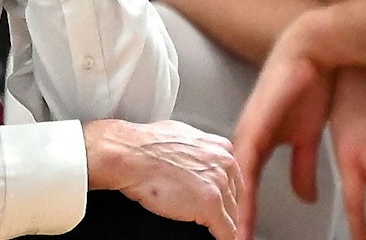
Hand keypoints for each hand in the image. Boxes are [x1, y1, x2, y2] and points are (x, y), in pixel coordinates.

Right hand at [85, 118, 242, 239]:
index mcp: (220, 147)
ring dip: (224, 225)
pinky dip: (224, 238)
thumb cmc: (145, 145)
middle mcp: (224, 164)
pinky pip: (226, 231)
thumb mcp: (182, 135)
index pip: (234, 178)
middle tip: (220, 221)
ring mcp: (219, 186)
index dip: (227, 194)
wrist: (130, 154)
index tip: (225, 204)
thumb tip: (196, 158)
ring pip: (231, 215)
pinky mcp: (210, 207)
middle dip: (227, 210)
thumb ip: (198, 149)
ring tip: (218, 233)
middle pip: (235, 197)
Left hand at [231, 16, 334, 238]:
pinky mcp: (254, 126)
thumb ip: (302, 168)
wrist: (313, 52)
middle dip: (233, 222)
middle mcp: (246, 142)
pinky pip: (245, 166)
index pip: (245, 191)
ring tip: (236, 239)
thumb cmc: (309, 89)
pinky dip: (243, 190)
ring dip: (235, 212)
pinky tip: (243, 209)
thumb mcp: (307, 138)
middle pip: (234, 191)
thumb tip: (307, 198)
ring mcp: (247, 134)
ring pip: (235, 183)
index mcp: (256, 146)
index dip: (244, 218)